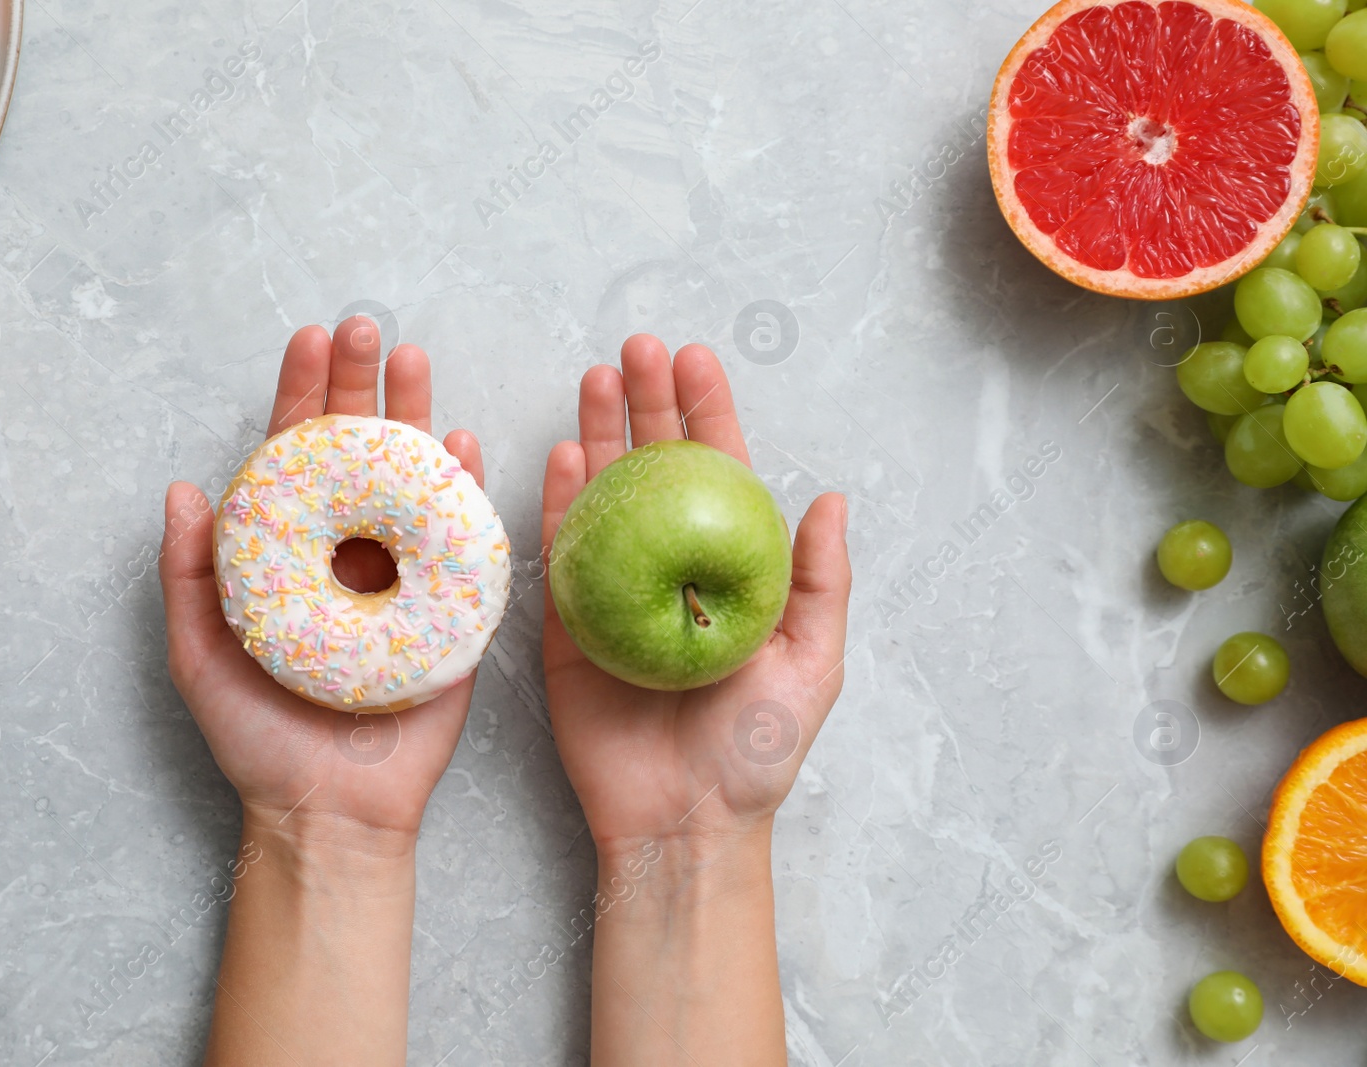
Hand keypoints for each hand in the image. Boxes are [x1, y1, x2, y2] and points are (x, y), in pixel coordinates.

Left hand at [160, 316, 485, 845]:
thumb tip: (182, 488)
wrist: (330, 811)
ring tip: (416, 362)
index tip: (308, 340)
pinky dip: (466, 488)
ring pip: (412, 480)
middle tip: (367, 330)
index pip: (297, 457)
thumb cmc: (258, 740)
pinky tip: (463, 444)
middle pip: (358, 451)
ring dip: (417, 418)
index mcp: (291, 555)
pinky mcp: (450, 609)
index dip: (302, 396)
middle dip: (362, 385)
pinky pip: (462, 537)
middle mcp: (348, 553)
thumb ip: (187, 575)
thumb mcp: (199, 655)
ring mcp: (403, 576)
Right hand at [541, 334, 851, 853]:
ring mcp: (616, 592)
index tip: (694, 359)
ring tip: (594, 377)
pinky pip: (561, 553)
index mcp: (732, 571)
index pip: (719, 475)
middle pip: (658, 470)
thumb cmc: (756, 750)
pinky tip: (562, 453)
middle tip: (635, 350)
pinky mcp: (569, 625)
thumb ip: (818, 581)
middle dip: (647, 405)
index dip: (708, 413)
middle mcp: (673, 568)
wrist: (681, 823)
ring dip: (598, 435)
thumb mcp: (811, 663)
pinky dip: (560, 502)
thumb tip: (832, 497)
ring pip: (606, 497)